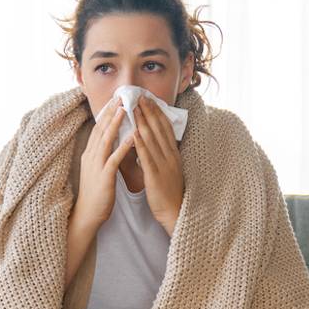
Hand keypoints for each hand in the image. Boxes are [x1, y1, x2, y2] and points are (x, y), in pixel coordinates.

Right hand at [75, 96, 132, 225]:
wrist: (87, 215)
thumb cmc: (95, 194)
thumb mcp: (97, 169)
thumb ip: (102, 154)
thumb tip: (110, 141)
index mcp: (90, 153)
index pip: (98, 128)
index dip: (106, 113)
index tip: (115, 99)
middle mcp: (91, 156)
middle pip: (101, 129)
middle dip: (110, 111)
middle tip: (120, 95)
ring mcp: (96, 166)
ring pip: (106, 140)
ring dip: (116, 123)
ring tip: (125, 109)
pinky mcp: (104, 177)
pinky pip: (114, 159)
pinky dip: (123, 147)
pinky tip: (132, 137)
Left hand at [132, 95, 184, 234]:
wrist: (175, 212)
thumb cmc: (169, 192)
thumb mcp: (169, 169)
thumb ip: (162, 154)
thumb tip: (153, 141)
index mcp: (173, 154)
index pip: (165, 128)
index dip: (157, 112)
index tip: (149, 99)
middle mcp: (170, 156)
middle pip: (159, 129)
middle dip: (149, 111)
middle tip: (139, 96)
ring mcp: (164, 164)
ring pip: (152, 139)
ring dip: (142, 121)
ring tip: (133, 107)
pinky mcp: (155, 175)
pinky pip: (147, 156)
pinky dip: (140, 143)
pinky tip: (133, 132)